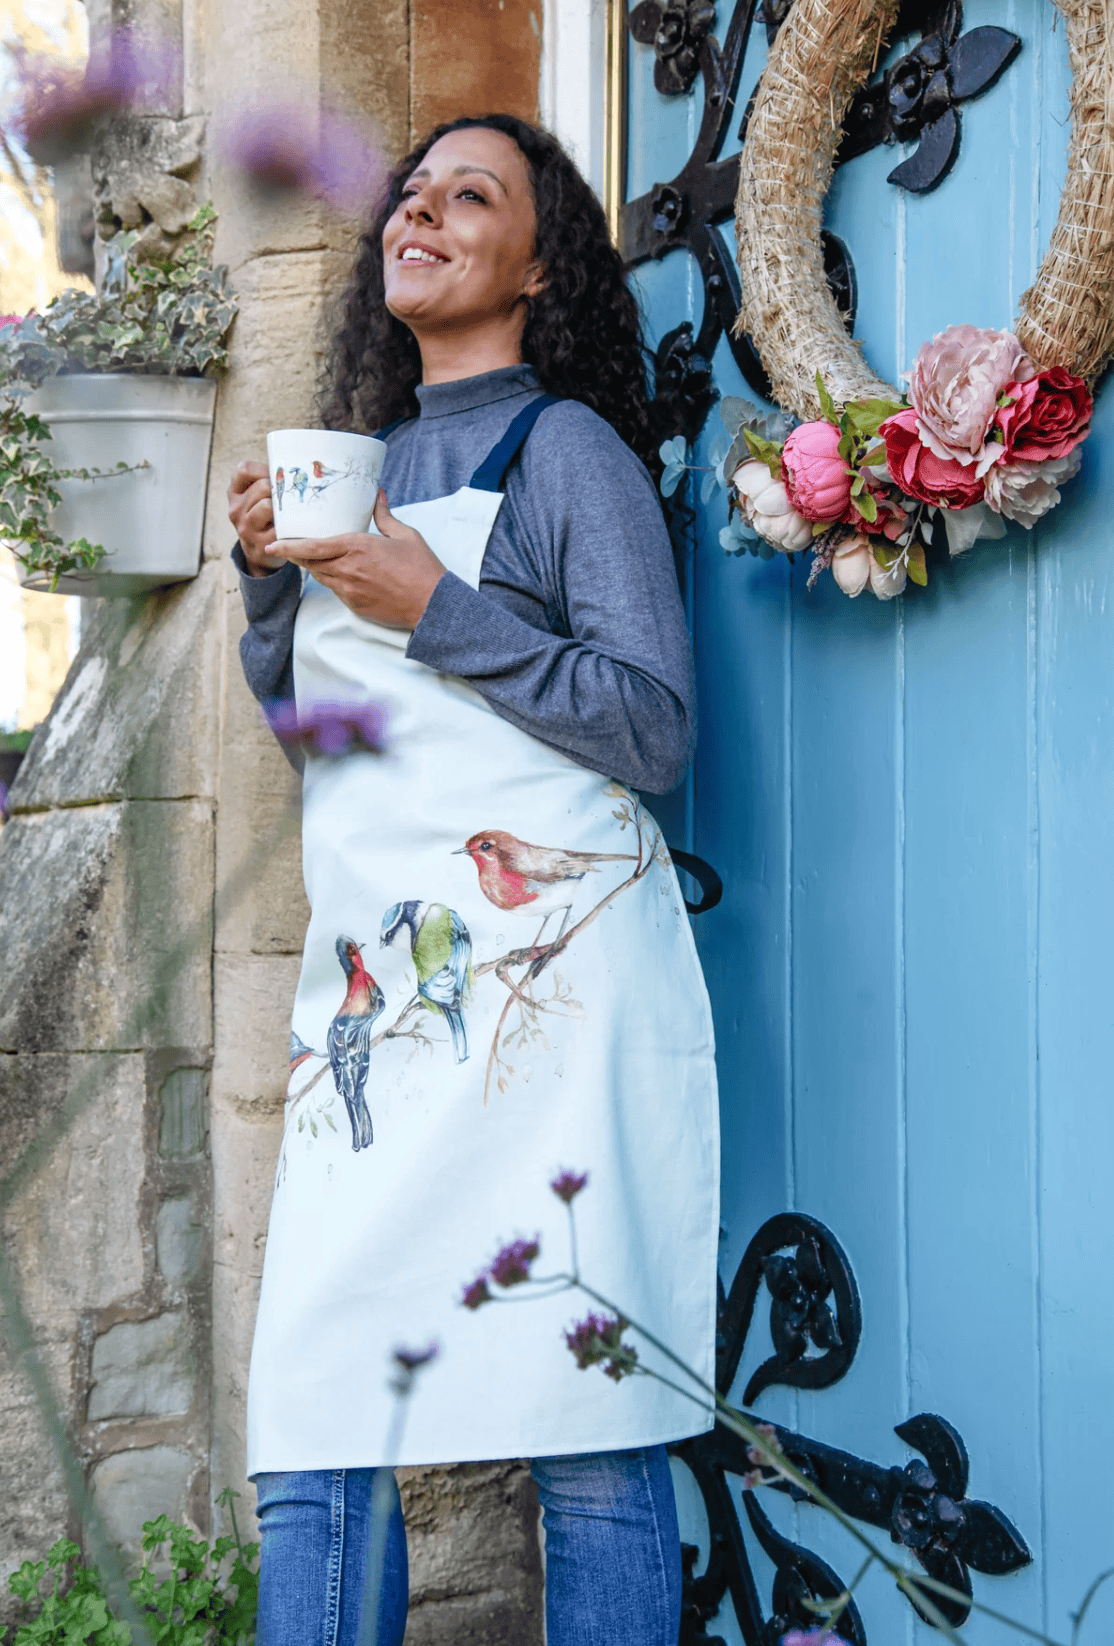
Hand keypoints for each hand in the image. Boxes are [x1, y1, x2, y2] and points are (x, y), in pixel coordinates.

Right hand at [228, 460, 283, 574]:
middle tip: (290, 496)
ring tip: (290, 511)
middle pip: (262, 486)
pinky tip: (293, 526)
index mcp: (235, 493)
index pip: (244, 469)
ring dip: (284, 507)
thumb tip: (298, 466)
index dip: (264, 469)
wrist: (259, 551)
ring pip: (268, 505)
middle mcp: (236, 510)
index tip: (277, 477)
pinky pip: (280, 528)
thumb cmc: (263, 516)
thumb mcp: (255, 497)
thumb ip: (267, 480)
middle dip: (279, 489)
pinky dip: (290, 525)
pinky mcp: (261, 544)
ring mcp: (246, 528)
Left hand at [273, 490, 445, 627]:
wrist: (432, 605)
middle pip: (310, 562)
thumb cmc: (422, 569)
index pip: (312, 547)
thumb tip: (378, 495)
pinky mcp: (355, 606)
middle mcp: (348, 569)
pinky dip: (333, 580)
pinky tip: (340, 574)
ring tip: (312, 557)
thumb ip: (384, 515)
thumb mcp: (405, 535)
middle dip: (297, 555)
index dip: (288, 546)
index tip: (273, 544)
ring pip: (320, 577)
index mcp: (357, 547)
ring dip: (314, 567)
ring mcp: (350, 590)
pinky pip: (335, 591)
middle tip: (287, 546)